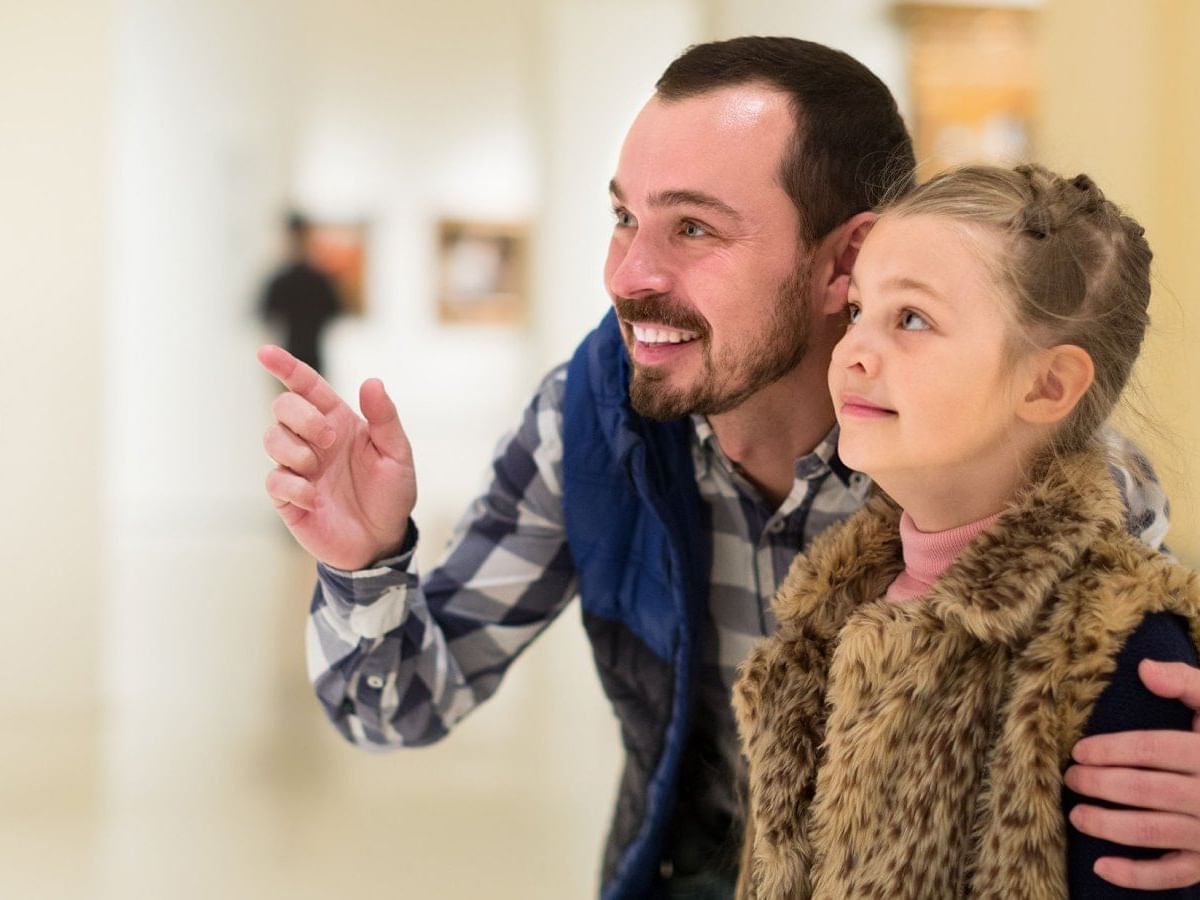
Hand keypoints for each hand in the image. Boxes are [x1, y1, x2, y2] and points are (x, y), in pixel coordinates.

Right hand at [258, 345, 415, 569]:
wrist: (383, 540)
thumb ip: (385, 418)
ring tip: (317, 469)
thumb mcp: (398, 454)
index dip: (285, 366)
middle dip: (302, 417)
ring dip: (294, 450)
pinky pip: (274, 480)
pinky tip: (314, 498)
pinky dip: (293, 486)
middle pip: (283, 406)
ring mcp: (297, 467)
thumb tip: (372, 382)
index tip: (265, 351)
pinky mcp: (287, 497)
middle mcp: (313, 440)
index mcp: (338, 421)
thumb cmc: (390, 493)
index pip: (306, 386)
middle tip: (329, 439)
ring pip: (271, 439)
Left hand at [1065, 659, 1199, 889]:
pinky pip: (1173, 874)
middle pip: (1145, 790)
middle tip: (1071, 779)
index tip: (1078, 752)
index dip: (1111, 749)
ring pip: (1152, 832)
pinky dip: (1136, 876)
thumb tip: (1144, 668)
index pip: (1152, 749)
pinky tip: (1101, 866)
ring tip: (1077, 814)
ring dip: (1108, 825)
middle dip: (1100, 785)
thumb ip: (1186, 683)